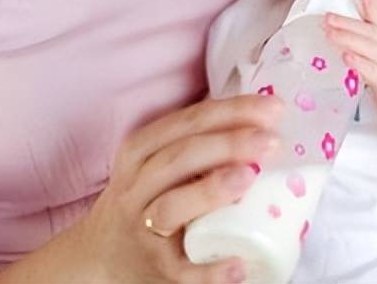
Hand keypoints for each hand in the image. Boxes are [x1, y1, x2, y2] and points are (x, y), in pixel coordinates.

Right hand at [73, 95, 281, 283]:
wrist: (102, 255)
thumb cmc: (147, 199)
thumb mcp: (156, 162)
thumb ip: (198, 140)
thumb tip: (264, 117)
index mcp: (141, 152)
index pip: (187, 123)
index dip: (231, 112)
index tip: (273, 108)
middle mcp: (136, 188)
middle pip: (180, 158)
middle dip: (227, 144)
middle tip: (271, 141)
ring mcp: (142, 229)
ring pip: (171, 207)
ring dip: (210, 190)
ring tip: (249, 177)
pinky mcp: (155, 269)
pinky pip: (182, 271)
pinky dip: (209, 271)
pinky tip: (239, 264)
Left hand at [323, 0, 376, 124]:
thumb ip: (373, 39)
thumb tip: (349, 26)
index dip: (366, 7)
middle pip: (369, 31)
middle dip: (347, 23)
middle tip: (329, 17)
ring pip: (368, 47)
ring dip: (347, 38)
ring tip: (330, 33)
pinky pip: (370, 69)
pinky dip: (357, 62)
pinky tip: (346, 56)